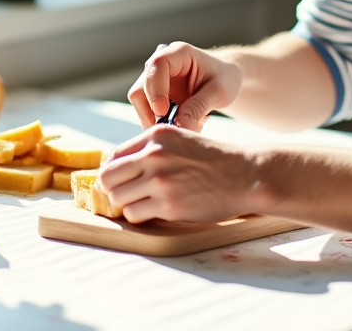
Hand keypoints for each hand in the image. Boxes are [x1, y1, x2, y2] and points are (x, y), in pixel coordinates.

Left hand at [97, 125, 261, 223]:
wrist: (244, 175)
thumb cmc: (212, 159)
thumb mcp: (179, 139)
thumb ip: (151, 149)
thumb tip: (118, 166)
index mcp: (156, 136)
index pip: (113, 156)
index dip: (112, 171)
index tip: (118, 181)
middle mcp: (153, 155)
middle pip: (108, 177)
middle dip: (113, 189)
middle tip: (126, 195)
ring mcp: (160, 181)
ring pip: (118, 198)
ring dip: (127, 204)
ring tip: (143, 203)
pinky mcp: (168, 205)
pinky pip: (135, 214)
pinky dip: (140, 215)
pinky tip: (154, 211)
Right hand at [127, 41, 242, 130]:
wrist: (224, 78)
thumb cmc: (224, 78)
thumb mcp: (219, 92)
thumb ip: (199, 107)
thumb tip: (180, 127)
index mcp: (179, 53)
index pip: (157, 65)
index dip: (156, 90)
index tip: (164, 112)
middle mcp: (161, 62)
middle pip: (142, 87)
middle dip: (154, 113)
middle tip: (175, 129)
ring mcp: (154, 78)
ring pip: (140, 102)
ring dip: (157, 120)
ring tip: (186, 124)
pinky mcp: (153, 92)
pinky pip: (147, 110)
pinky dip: (161, 122)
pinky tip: (183, 121)